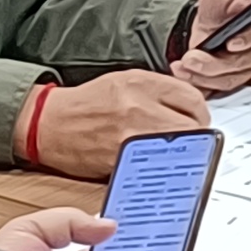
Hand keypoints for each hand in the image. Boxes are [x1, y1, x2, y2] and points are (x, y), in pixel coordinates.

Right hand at [20, 70, 209, 177]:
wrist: (50, 124)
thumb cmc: (88, 104)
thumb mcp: (125, 81)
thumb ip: (159, 90)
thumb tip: (191, 105)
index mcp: (141, 83)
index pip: (194, 99)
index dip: (199, 113)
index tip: (196, 120)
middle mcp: (138, 107)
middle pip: (193, 127)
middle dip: (196, 136)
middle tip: (189, 140)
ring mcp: (131, 136)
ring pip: (179, 150)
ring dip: (182, 155)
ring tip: (172, 153)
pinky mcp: (123, 160)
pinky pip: (156, 167)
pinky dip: (160, 169)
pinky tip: (155, 164)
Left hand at [171, 0, 250, 96]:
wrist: (211, 21)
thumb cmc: (223, 2)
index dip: (248, 40)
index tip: (231, 44)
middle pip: (245, 62)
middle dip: (215, 63)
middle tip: (191, 58)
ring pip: (231, 77)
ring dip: (203, 75)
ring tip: (182, 66)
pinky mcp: (238, 79)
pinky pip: (221, 87)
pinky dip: (201, 83)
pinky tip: (185, 74)